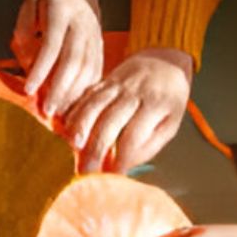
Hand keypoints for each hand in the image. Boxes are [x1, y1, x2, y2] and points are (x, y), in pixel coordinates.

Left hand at [13, 0, 103, 117]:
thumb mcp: (28, 7)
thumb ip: (24, 34)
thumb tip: (28, 66)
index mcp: (61, 11)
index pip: (51, 45)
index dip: (40, 70)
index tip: (29, 90)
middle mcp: (82, 24)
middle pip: (73, 61)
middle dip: (60, 89)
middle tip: (48, 110)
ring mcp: (95, 36)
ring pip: (88, 69)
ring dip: (75, 94)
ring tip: (62, 113)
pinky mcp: (101, 47)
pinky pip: (98, 71)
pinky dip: (88, 91)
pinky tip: (78, 105)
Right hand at [64, 48, 191, 171]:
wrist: (165, 60)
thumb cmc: (169, 100)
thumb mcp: (170, 124)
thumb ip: (148, 146)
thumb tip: (122, 167)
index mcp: (155, 105)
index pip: (133, 136)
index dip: (121, 158)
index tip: (113, 177)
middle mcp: (134, 92)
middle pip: (110, 122)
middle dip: (96, 148)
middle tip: (86, 171)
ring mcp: (117, 84)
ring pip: (94, 105)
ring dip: (80, 128)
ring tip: (72, 148)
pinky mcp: (104, 80)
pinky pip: (86, 96)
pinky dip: (74, 112)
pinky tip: (67, 129)